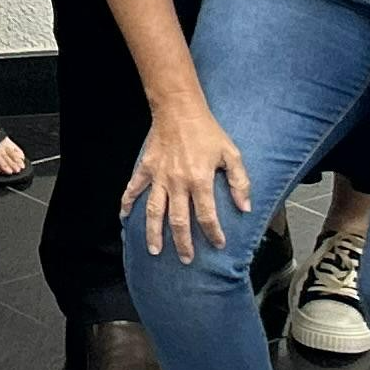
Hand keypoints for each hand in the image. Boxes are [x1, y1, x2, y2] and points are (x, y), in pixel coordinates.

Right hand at [119, 105, 249, 260]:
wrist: (179, 110)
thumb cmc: (208, 131)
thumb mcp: (231, 154)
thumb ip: (240, 182)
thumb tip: (245, 207)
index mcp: (200, 180)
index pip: (207, 215)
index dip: (213, 233)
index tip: (218, 244)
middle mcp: (177, 183)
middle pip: (178, 220)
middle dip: (183, 243)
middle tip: (187, 260)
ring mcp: (159, 177)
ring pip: (154, 211)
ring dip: (154, 232)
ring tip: (154, 250)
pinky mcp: (146, 168)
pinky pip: (134, 189)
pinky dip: (127, 203)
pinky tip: (124, 217)